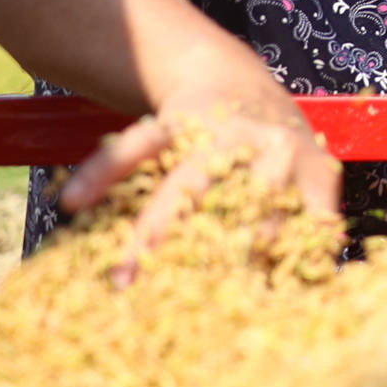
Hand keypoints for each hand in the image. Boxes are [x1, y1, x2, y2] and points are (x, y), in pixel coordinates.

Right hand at [59, 73, 340, 285]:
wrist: (234, 78)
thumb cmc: (273, 154)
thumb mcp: (307, 184)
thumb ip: (305, 235)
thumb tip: (308, 305)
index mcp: (313, 169)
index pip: (307, 222)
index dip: (286, 266)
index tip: (260, 308)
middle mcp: (273, 146)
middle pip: (245, 204)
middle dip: (216, 254)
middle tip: (186, 302)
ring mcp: (223, 130)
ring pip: (187, 180)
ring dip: (153, 229)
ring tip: (125, 275)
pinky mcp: (174, 119)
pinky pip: (137, 145)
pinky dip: (104, 172)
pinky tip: (73, 202)